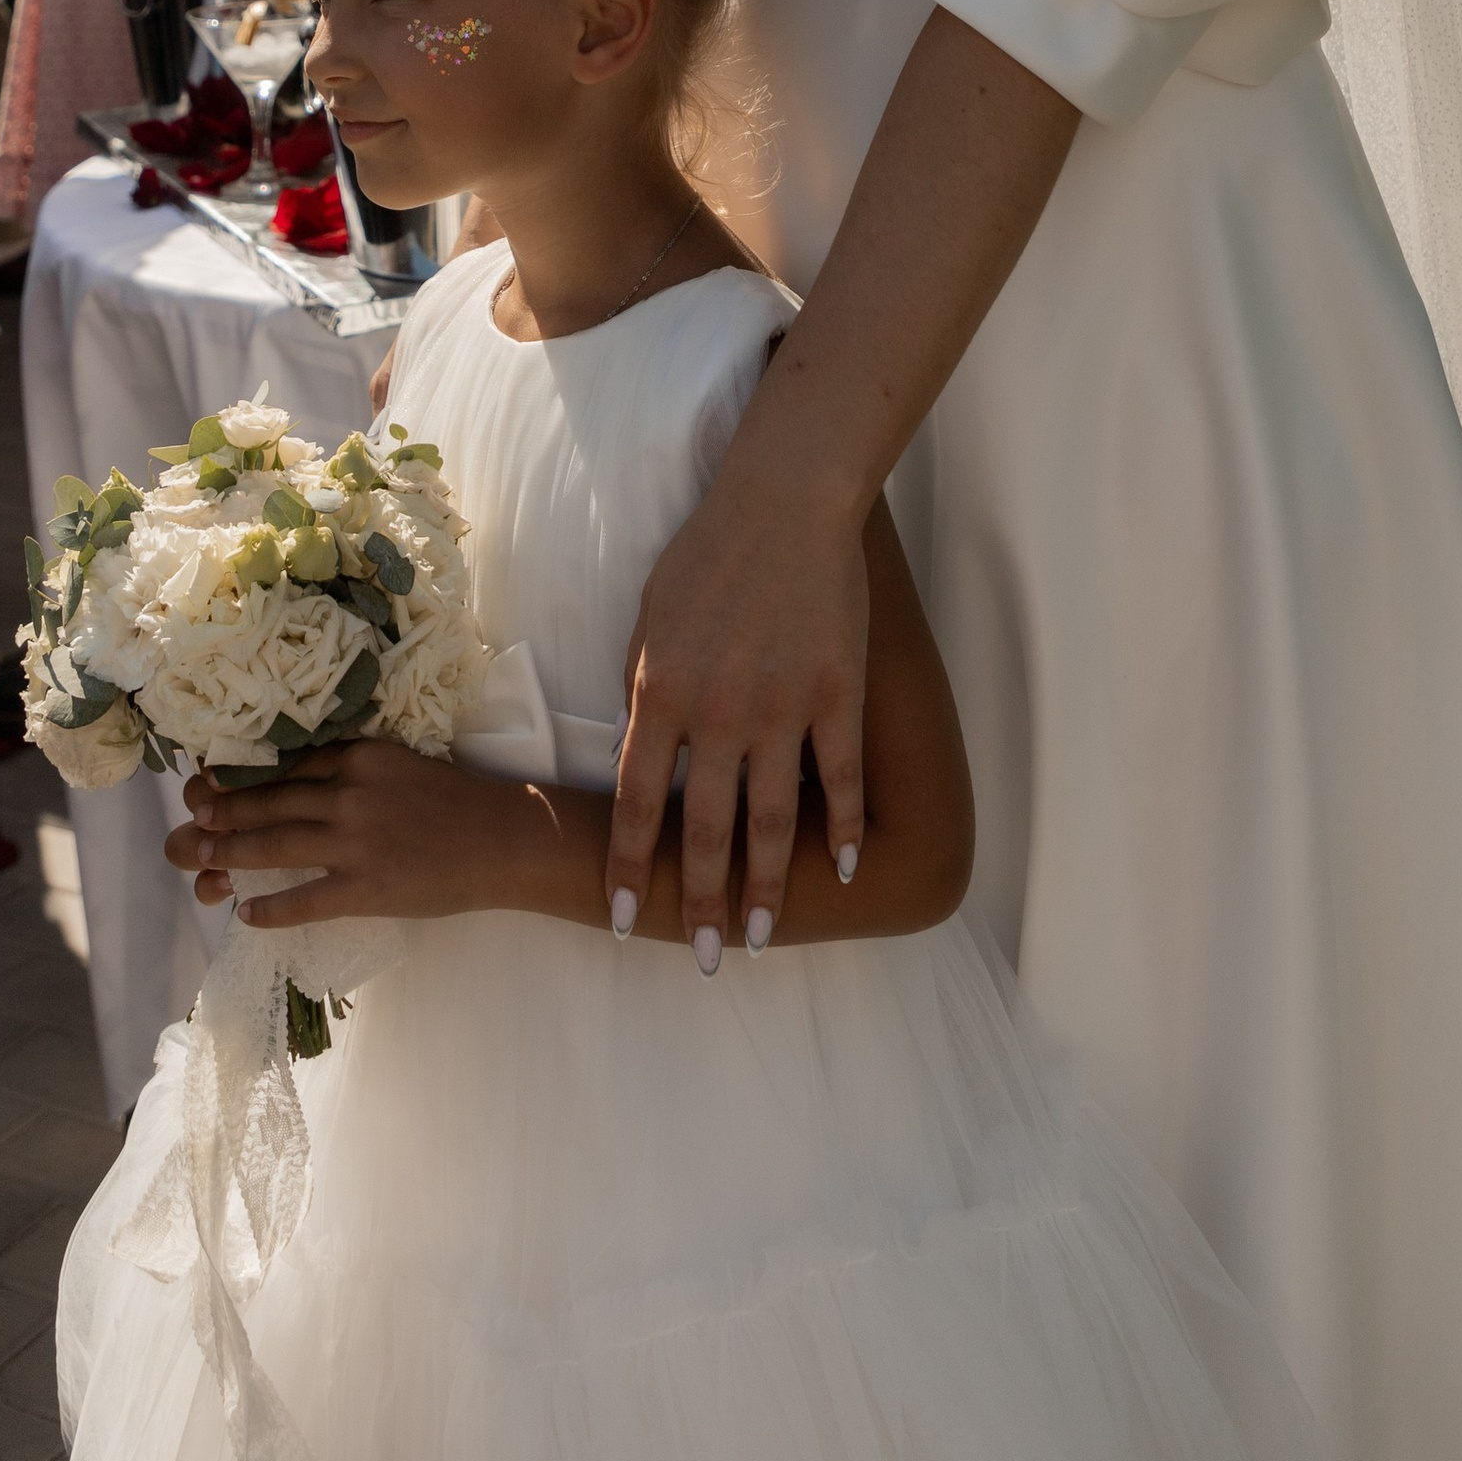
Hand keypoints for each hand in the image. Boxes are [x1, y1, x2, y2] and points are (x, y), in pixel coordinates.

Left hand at [169, 740, 528, 926]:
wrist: (500, 839)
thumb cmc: (454, 800)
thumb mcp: (400, 763)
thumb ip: (354, 766)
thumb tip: (305, 776)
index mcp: (359, 756)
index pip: (287, 761)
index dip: (244, 772)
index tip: (211, 778)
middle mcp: (349, 793)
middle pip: (270, 800)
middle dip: (223, 812)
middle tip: (191, 818)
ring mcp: (354, 841)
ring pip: (275, 846)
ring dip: (231, 854)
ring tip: (201, 859)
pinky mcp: (365, 887)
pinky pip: (305, 899)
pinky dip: (271, 909)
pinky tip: (247, 913)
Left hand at [610, 462, 868, 951]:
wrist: (783, 500)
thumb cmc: (705, 553)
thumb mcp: (649, 619)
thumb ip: (646, 690)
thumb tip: (643, 753)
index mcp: (661, 692)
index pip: (634, 804)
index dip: (628, 869)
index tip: (619, 920)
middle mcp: (719, 713)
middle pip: (705, 830)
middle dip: (699, 903)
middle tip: (702, 959)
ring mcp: (784, 707)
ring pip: (773, 820)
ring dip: (766, 888)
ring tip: (760, 938)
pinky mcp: (838, 693)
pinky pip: (841, 779)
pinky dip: (842, 830)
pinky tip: (840, 871)